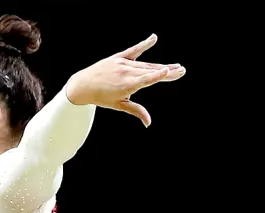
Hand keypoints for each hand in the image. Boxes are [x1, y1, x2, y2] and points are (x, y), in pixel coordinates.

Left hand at [64, 34, 184, 126]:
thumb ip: (136, 111)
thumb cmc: (101, 97)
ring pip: (146, 64)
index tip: (169, 71)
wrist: (83, 85)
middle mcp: (126, 72)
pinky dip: (144, 44)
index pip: (147, 79)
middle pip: (151, 71)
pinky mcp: (118, 57)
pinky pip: (134, 50)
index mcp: (127, 85)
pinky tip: (154, 38)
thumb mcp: (119, 105)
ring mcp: (122, 63)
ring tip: (175, 66)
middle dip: (167, 71)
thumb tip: (148, 123)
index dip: (158, 75)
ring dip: (160, 66)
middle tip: (182, 70)